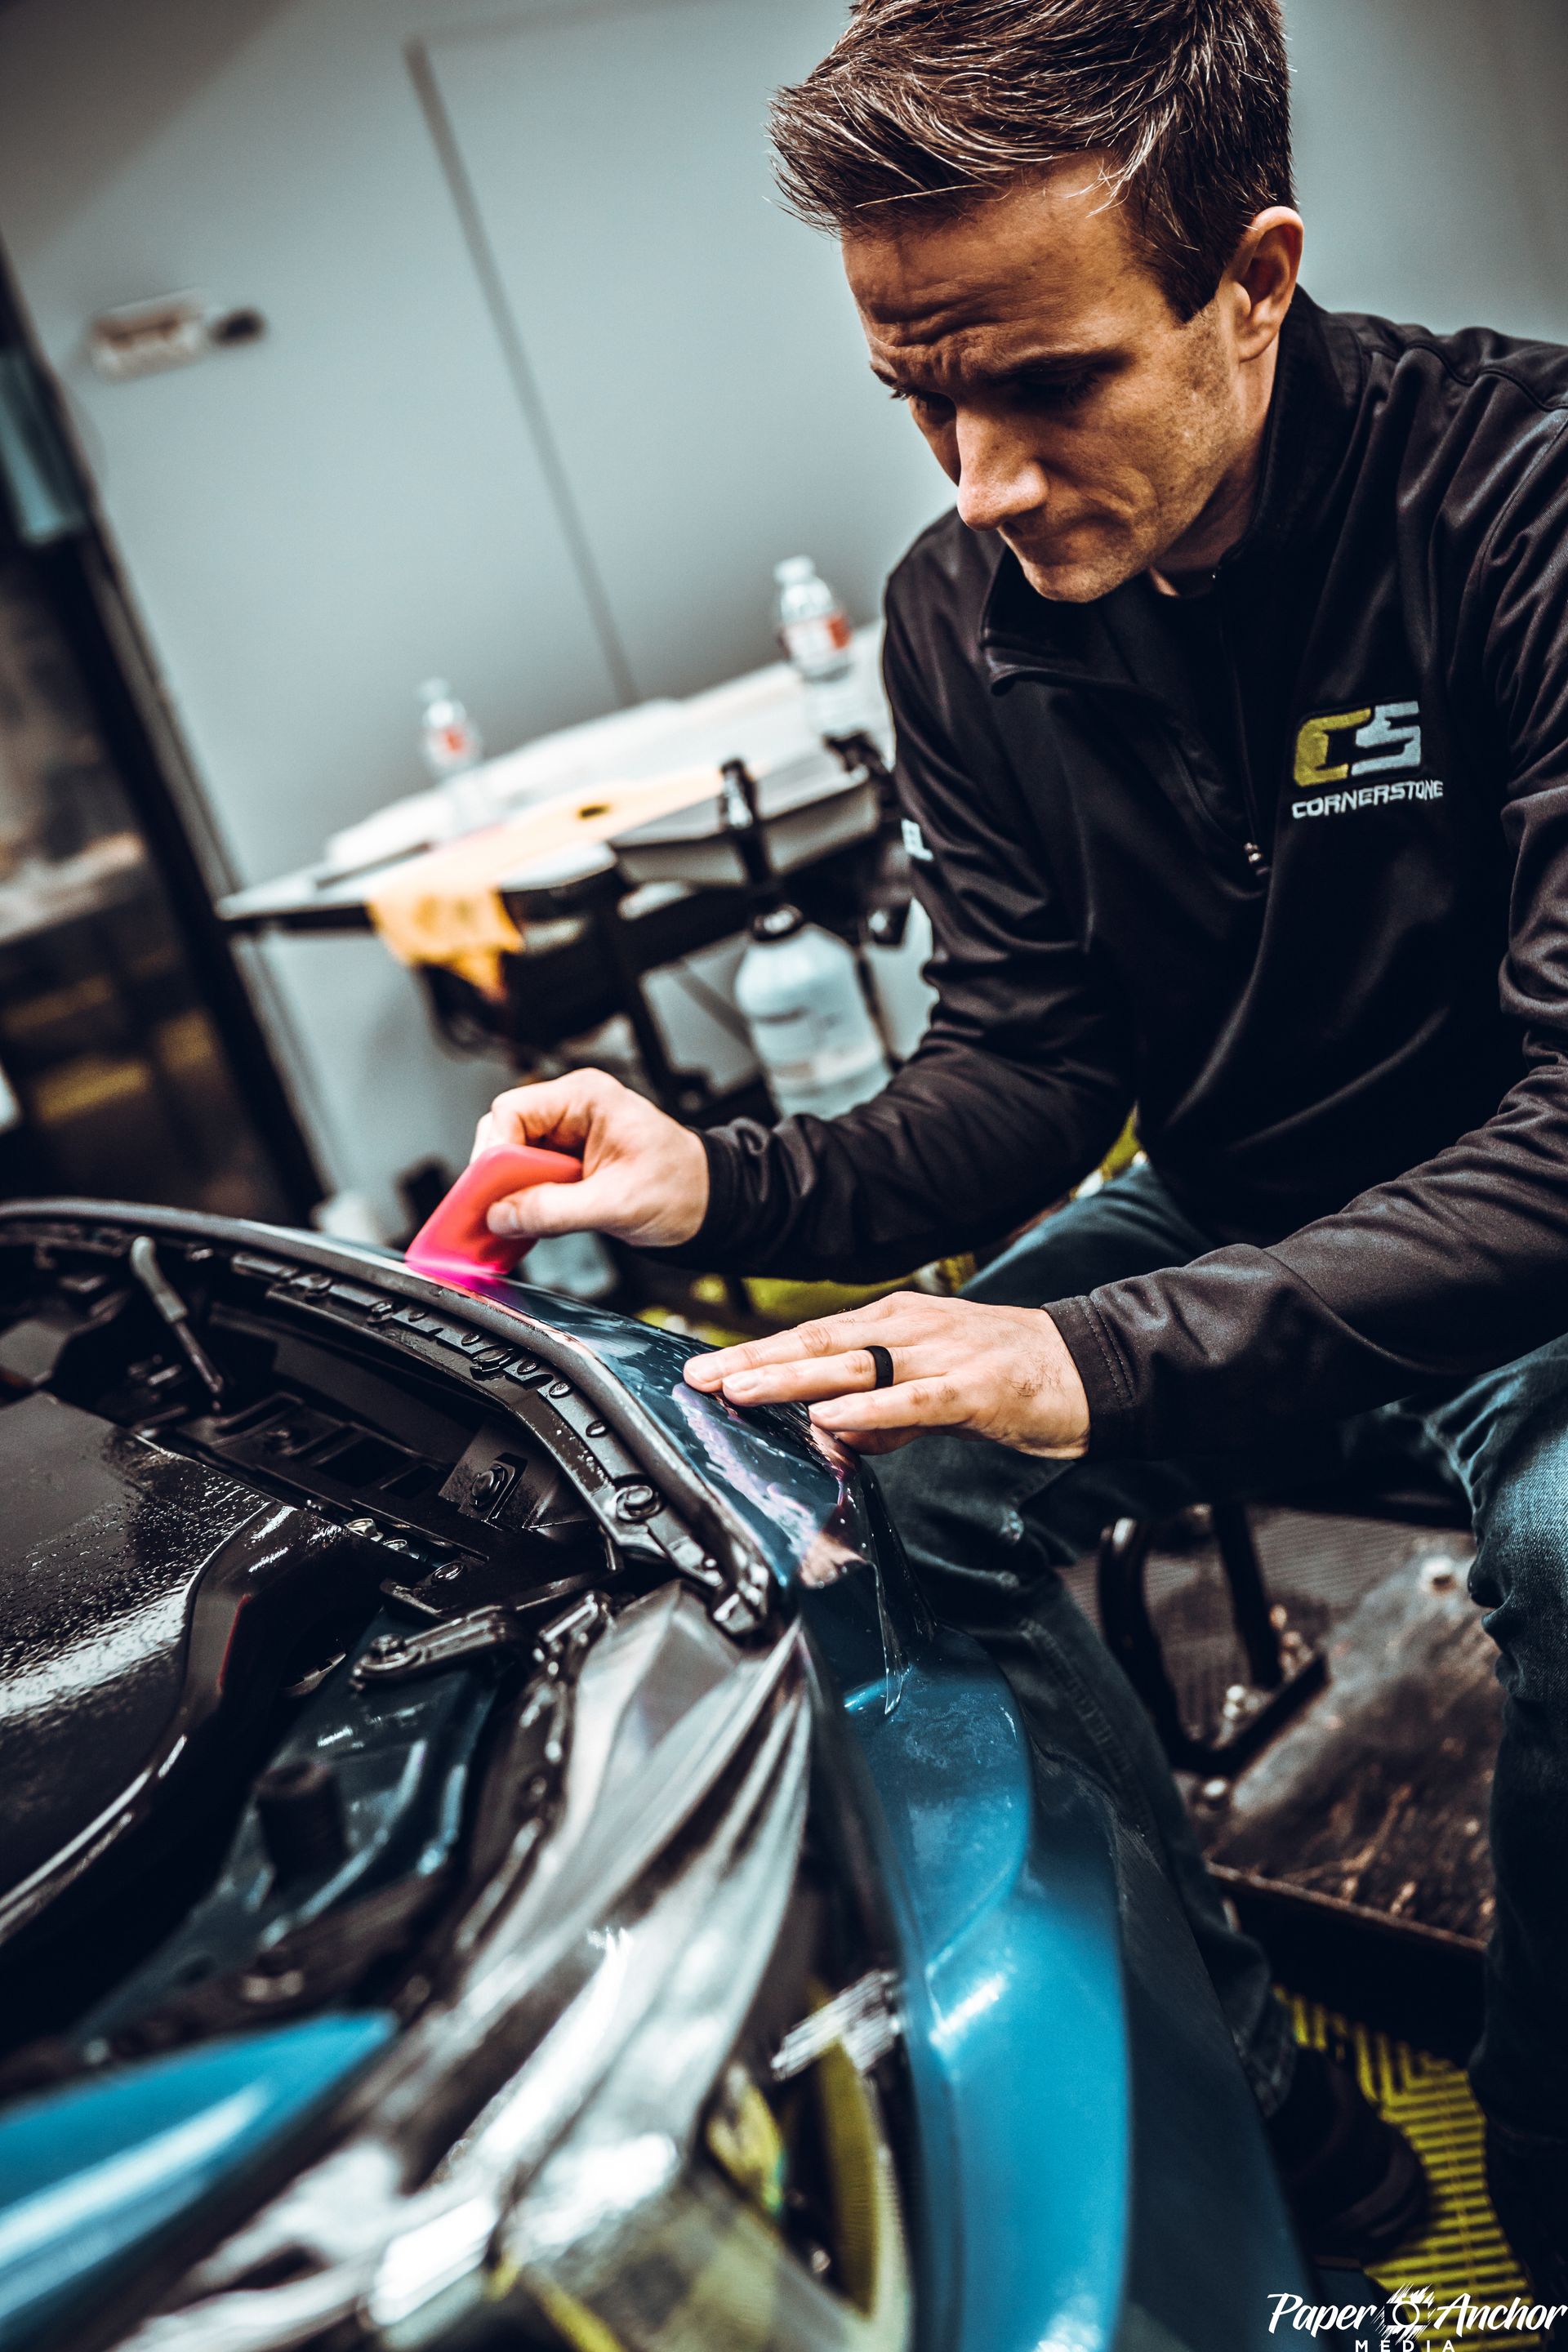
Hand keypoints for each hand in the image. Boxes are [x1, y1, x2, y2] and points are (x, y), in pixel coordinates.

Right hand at [473, 1069, 708, 1248]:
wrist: (709, 1203)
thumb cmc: (683, 1185)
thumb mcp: (617, 1203)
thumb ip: (555, 1209)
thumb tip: (503, 1215)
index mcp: (586, 1098)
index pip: (513, 1111)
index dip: (494, 1152)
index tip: (490, 1191)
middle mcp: (573, 1111)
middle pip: (506, 1136)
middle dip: (497, 1178)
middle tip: (493, 1214)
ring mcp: (569, 1138)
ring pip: (514, 1162)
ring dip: (509, 1195)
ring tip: (507, 1226)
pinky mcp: (569, 1166)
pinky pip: (530, 1181)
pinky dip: (523, 1205)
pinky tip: (521, 1227)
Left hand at [682, 1290, 1089, 1457]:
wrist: (1090, 1366)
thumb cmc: (1009, 1376)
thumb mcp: (933, 1393)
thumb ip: (885, 1416)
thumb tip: (836, 1436)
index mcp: (896, 1326)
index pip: (811, 1338)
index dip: (755, 1353)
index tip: (704, 1370)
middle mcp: (911, 1331)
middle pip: (817, 1343)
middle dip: (753, 1361)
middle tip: (699, 1376)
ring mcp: (942, 1356)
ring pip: (854, 1365)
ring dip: (793, 1377)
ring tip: (742, 1389)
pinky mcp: (975, 1388)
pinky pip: (915, 1400)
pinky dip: (872, 1409)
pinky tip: (833, 1416)